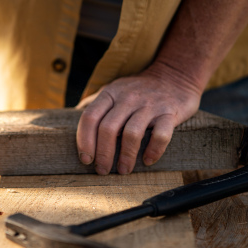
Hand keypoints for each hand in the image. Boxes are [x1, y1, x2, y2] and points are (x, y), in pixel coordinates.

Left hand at [76, 61, 200, 174]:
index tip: (86, 159)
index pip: (90, 117)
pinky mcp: (169, 112)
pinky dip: (153, 151)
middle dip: (103, 154)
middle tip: (103, 170)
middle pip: (108, 129)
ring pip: (132, 134)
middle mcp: (128, 97)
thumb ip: (95, 102)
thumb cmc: (139, 90)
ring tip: (124, 170)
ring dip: (126, 157)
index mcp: (110, 93)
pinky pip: (160, 135)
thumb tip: (72, 115)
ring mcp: (149, 104)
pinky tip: (148, 160)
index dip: (84, 141)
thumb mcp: (114, 90)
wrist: (175, 77)